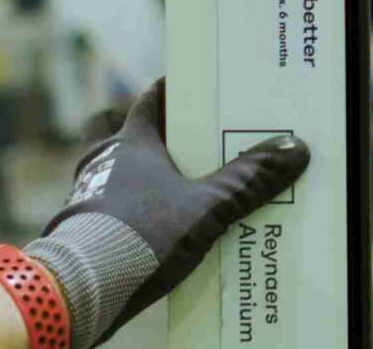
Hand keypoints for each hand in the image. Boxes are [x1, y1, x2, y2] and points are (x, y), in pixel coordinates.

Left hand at [23, 80, 309, 346]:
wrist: (79, 287)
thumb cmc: (140, 234)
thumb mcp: (206, 207)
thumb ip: (248, 180)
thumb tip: (296, 149)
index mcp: (130, 143)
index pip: (149, 101)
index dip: (170, 91)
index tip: (191, 86)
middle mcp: (101, 162)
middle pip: (109, 127)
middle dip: (134, 129)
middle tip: (167, 138)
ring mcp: (83, 196)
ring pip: (102, 169)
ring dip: (126, 172)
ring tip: (162, 188)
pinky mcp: (76, 231)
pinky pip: (99, 208)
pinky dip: (120, 210)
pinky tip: (145, 229)